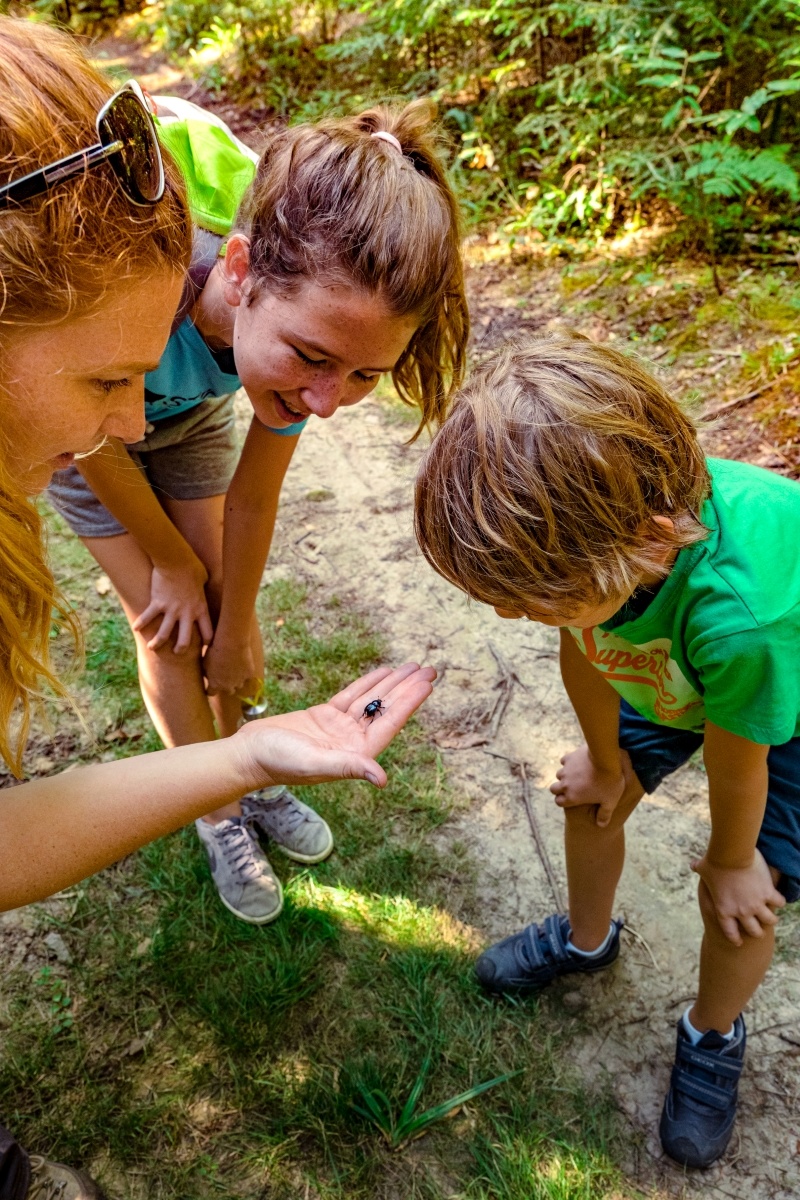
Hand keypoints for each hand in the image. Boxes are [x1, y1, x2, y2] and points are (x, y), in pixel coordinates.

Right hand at [133, 557, 213, 652]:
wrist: (175, 559)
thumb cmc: (192, 565)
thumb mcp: (204, 578)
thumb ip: (203, 588)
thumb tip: (204, 584)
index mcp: (200, 609)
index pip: (208, 632)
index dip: (207, 641)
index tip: (204, 645)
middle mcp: (186, 613)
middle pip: (185, 640)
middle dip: (181, 649)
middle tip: (177, 652)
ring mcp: (171, 610)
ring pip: (164, 634)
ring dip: (157, 643)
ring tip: (152, 648)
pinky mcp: (157, 603)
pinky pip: (147, 617)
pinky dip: (141, 624)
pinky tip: (136, 629)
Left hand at [202, 634, 257, 697]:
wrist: (232, 643)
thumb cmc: (215, 651)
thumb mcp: (205, 663)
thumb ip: (207, 673)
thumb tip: (209, 676)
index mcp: (215, 684)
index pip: (211, 693)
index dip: (211, 689)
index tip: (211, 685)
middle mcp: (228, 687)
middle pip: (229, 691)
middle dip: (227, 686)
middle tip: (225, 677)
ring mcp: (240, 681)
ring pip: (239, 685)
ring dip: (237, 680)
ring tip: (235, 670)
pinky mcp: (249, 674)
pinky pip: (248, 676)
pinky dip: (246, 672)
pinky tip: (244, 664)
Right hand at [233, 663, 436, 788]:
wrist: (248, 755)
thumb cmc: (279, 762)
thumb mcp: (315, 763)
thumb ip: (349, 767)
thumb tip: (382, 779)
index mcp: (355, 755)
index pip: (389, 724)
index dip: (409, 703)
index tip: (426, 684)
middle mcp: (351, 742)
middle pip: (385, 710)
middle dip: (407, 689)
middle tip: (430, 669)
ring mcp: (338, 729)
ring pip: (371, 701)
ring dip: (391, 683)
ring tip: (413, 666)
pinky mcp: (324, 717)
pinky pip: (352, 697)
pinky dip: (367, 684)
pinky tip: (383, 672)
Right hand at [549, 743, 625, 827]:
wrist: (606, 758)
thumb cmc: (609, 782)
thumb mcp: (610, 802)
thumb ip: (604, 815)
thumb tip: (601, 825)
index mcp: (572, 797)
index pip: (558, 802)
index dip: (563, 801)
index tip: (570, 799)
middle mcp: (565, 784)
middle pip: (553, 788)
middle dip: (559, 789)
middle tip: (571, 788)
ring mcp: (566, 770)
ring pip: (559, 774)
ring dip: (565, 776)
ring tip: (577, 775)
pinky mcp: (569, 757)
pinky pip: (564, 761)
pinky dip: (569, 763)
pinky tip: (578, 763)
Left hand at [691, 848, 785, 945]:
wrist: (731, 854)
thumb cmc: (714, 860)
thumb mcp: (703, 868)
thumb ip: (698, 868)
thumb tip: (693, 864)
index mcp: (723, 909)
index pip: (730, 932)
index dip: (734, 938)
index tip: (738, 942)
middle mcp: (740, 911)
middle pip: (753, 930)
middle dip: (757, 932)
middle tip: (759, 930)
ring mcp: (755, 904)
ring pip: (769, 920)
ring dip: (770, 919)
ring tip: (771, 917)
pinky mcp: (767, 893)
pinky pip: (778, 902)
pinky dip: (779, 901)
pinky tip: (778, 899)